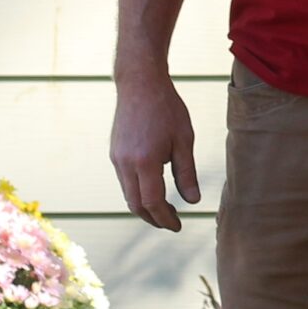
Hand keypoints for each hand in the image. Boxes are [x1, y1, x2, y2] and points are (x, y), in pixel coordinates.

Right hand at [110, 71, 199, 231]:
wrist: (140, 83)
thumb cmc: (167, 108)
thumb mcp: (184, 139)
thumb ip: (187, 172)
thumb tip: (193, 201)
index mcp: (145, 162)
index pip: (152, 203)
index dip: (165, 218)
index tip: (178, 226)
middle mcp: (125, 163)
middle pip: (136, 204)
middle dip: (153, 218)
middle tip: (171, 223)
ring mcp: (117, 158)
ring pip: (128, 194)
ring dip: (144, 207)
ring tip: (164, 209)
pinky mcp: (114, 152)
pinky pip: (125, 181)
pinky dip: (137, 191)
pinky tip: (152, 188)